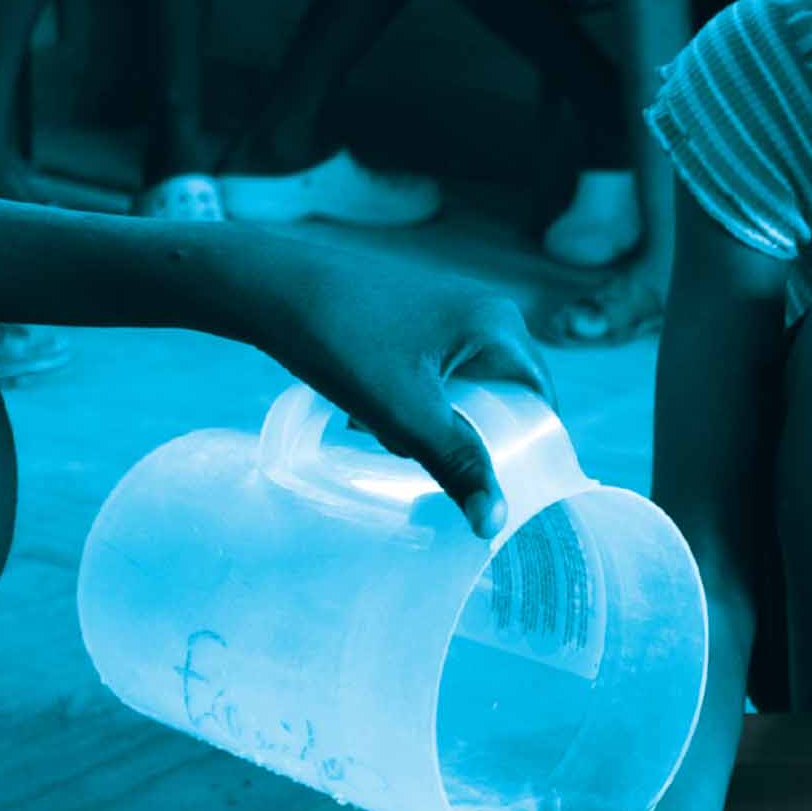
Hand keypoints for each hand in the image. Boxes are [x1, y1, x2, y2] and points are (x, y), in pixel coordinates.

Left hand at [230, 240, 550, 535]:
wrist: (272, 288)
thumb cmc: (344, 342)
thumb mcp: (405, 415)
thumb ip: (457, 465)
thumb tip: (495, 522)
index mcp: (499, 327)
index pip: (539, 401)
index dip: (525, 447)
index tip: (498, 486)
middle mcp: (482, 312)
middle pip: (498, 398)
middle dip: (462, 435)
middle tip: (423, 455)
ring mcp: (446, 312)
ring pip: (458, 391)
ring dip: (427, 423)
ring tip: (383, 429)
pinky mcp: (412, 319)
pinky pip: (430, 376)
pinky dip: (406, 402)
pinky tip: (365, 411)